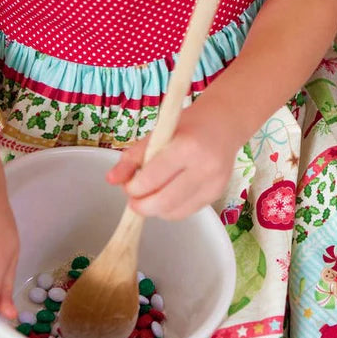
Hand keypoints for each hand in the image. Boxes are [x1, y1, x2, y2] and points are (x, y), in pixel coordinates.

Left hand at [108, 100, 240, 219]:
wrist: (225, 125)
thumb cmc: (189, 126)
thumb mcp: (158, 133)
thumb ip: (133, 157)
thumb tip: (111, 179)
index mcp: (187, 147)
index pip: (152, 179)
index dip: (133, 188)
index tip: (128, 186)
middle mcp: (204, 168)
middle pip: (164, 202)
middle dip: (142, 206)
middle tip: (134, 200)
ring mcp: (213, 184)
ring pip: (174, 212)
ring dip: (156, 209)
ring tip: (151, 195)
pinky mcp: (217, 194)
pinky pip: (186, 212)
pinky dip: (171, 209)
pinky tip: (168, 195)